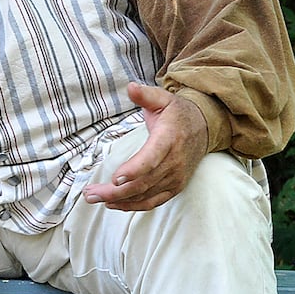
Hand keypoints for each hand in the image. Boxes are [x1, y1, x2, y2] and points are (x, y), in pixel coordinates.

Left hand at [82, 82, 208, 210]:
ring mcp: (175, 177)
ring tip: (93, 198)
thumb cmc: (177, 113)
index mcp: (168, 139)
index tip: (115, 179)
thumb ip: (145, 95)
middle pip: (142, 182)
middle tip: (89, 194)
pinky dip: (133, 206)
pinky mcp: (175, 186)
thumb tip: (130, 87)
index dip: (134, 170)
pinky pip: (153, 201)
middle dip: (114, 191)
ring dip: (118, 200)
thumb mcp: (163, 99)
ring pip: (145, 194)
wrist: (205, 128)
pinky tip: (114, 205)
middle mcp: (174, 162)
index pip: (152, 158)